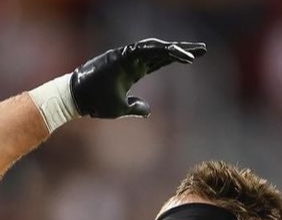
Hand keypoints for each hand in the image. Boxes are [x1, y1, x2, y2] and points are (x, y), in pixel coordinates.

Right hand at [70, 39, 206, 118]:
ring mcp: (128, 55)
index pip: (161, 60)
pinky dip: (160, 50)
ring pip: (156, 48)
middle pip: (163, 51)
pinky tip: (176, 51)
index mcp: (134, 69)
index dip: (177, 58)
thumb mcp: (121, 109)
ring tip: (194, 53)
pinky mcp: (122, 55)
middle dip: (183, 50)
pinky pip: (144, 49)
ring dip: (175, 49)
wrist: (78, 99)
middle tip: (203, 49)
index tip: (195, 58)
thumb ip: (136, 107)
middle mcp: (134, 59)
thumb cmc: (97, 104)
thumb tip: (149, 110)